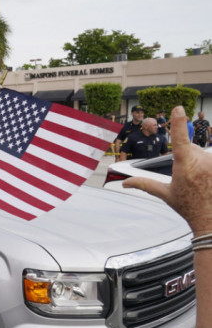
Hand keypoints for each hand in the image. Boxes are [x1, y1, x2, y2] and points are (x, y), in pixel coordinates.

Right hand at [123, 106, 211, 234]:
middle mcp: (201, 162)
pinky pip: (210, 159)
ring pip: (203, 155)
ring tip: (201, 183)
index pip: (179, 141)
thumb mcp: (165, 194)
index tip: (178, 108)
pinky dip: (208, 167)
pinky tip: (207, 181)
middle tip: (190, 180)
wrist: (211, 219)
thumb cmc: (189, 207)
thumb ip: (143, 184)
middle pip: (192, 150)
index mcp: (184, 167)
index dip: (178, 123)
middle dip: (189, 159)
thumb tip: (124, 183)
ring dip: (201, 164)